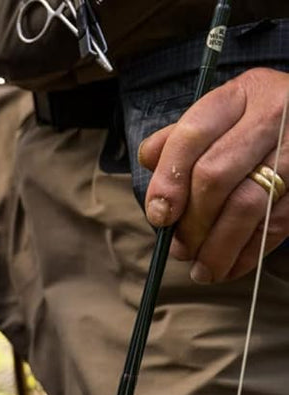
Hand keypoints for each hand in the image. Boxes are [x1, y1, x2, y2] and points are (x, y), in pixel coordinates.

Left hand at [139, 67, 288, 283]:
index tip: (159, 216)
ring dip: (217, 247)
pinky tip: (231, 267)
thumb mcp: (225, 113)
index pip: (192, 134)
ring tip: (202, 269)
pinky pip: (278, 223)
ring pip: (248, 205)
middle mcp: (273, 114)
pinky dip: (250, 252)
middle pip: (216, 175)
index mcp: (241, 94)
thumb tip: (148, 161)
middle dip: (191, 222)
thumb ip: (183, 138)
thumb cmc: (260, 122)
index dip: (168, 180)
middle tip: (179, 249)